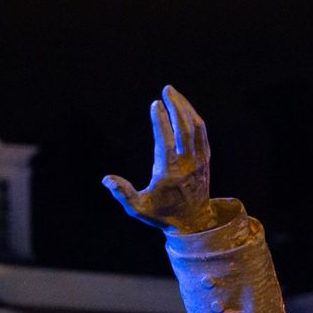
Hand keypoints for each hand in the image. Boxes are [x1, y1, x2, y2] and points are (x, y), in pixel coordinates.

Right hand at [102, 85, 219, 232]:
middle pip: (185, 128)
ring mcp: (200, 161)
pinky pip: (202, 134)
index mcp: (169, 172)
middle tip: (166, 89)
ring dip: (186, 108)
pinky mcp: (206, 160)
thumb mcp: (139, 209)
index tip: (155, 104)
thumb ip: (123, 194)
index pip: (166, 140)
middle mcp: (187, 164)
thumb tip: (107, 179)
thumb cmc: (163, 215)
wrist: (194, 223)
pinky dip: (194, 118)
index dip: (161, 121)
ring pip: (196, 128)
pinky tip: (184, 108)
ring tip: (173, 93)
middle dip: (177, 106)